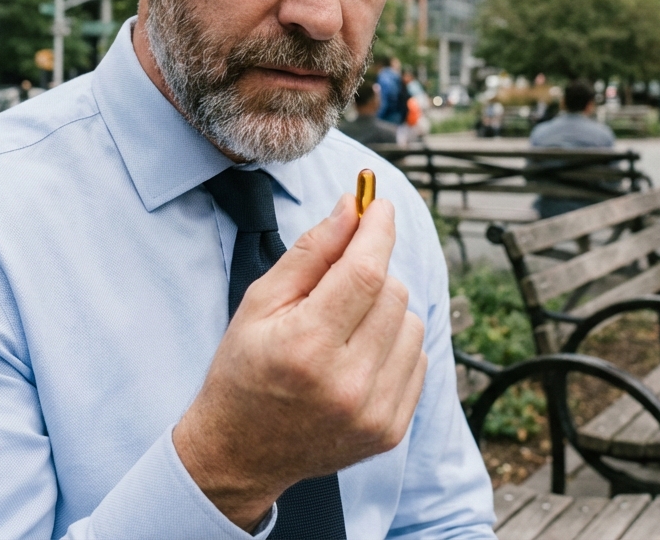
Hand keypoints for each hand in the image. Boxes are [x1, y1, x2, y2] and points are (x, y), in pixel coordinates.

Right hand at [173, 194, 426, 529]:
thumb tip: (352, 207)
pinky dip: (394, 346)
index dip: (378, 230)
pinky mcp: (391, 430)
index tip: (378, 206)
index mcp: (306, 345)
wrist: (240, 453)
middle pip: (393, 292)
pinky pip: (418, 359)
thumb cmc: (244, 369)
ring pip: (411, 322)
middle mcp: (346, 383)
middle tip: (338, 282)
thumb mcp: (261, 302)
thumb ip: (311, 251)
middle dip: (371, 271)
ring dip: (385, 311)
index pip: (365, 272)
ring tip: (344, 328)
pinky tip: (357, 357)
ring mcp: (373, 412)